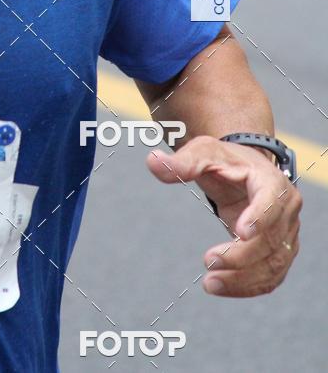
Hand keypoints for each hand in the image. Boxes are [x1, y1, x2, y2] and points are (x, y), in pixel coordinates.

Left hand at [146, 134, 301, 296]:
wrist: (244, 173)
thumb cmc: (224, 160)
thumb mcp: (204, 153)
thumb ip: (182, 162)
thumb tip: (152, 160)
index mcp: (271, 181)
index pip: (271, 200)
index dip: (260, 217)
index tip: (240, 232)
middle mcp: (286, 210)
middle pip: (270, 239)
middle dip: (240, 256)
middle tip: (208, 261)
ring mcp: (287, 234)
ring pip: (272, 264)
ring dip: (243, 279)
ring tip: (209, 283)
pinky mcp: (280, 252)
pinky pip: (269, 276)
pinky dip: (246, 287)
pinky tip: (219, 286)